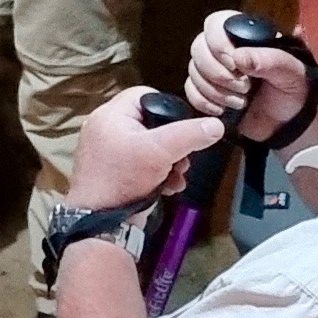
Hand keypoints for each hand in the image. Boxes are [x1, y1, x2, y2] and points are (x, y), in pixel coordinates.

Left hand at [68, 88, 227, 210]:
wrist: (101, 222)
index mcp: (110, 115)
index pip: (144, 94)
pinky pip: (142, 164)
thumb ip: (189, 135)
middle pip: (151, 123)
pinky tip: (169, 188)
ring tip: (178, 176)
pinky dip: (158, 174)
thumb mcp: (161, 152)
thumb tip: (216, 125)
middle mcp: (106, 128)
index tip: (184, 127)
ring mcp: (109, 151)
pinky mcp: (114, 171)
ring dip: (170, 162)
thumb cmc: (125, 177)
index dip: (168, 107)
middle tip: (184, 160)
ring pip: (150, 147)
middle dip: (174, 144)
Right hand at [184, 10, 315, 141]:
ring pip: (193, 71)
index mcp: (245, 36)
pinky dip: (205, 102)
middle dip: (218, 73)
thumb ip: (270, 60)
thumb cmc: (296, 92)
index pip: (215, 24)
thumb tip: (239, 57)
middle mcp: (225, 50)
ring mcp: (213, 71)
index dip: (218, 43)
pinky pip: (190, 91)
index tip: (235, 64)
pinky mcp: (207, 92)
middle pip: (198, 48)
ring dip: (215, 90)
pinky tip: (224, 110)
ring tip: (242, 102)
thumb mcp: (293, 73)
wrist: (292, 125)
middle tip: (244, 88)